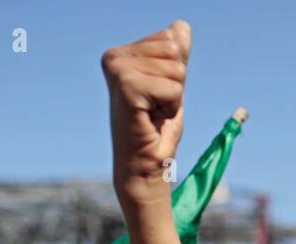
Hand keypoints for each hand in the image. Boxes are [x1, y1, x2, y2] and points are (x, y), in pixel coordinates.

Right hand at [103, 20, 190, 207]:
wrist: (146, 164)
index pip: (171, 39)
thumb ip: (176, 55)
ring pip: (176, 71)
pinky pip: (173, 89)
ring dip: (173, 98)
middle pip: (175, 52)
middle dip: (176, 85)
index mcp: (120, 52)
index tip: (156, 97)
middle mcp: (113, 57)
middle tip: (156, 108)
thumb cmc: (157, 128)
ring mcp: (118, 70)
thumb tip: (181, 25)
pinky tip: (152, 119)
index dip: (174, 75)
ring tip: (153, 114)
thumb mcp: (172, 84)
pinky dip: (170, 108)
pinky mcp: (127, 87)